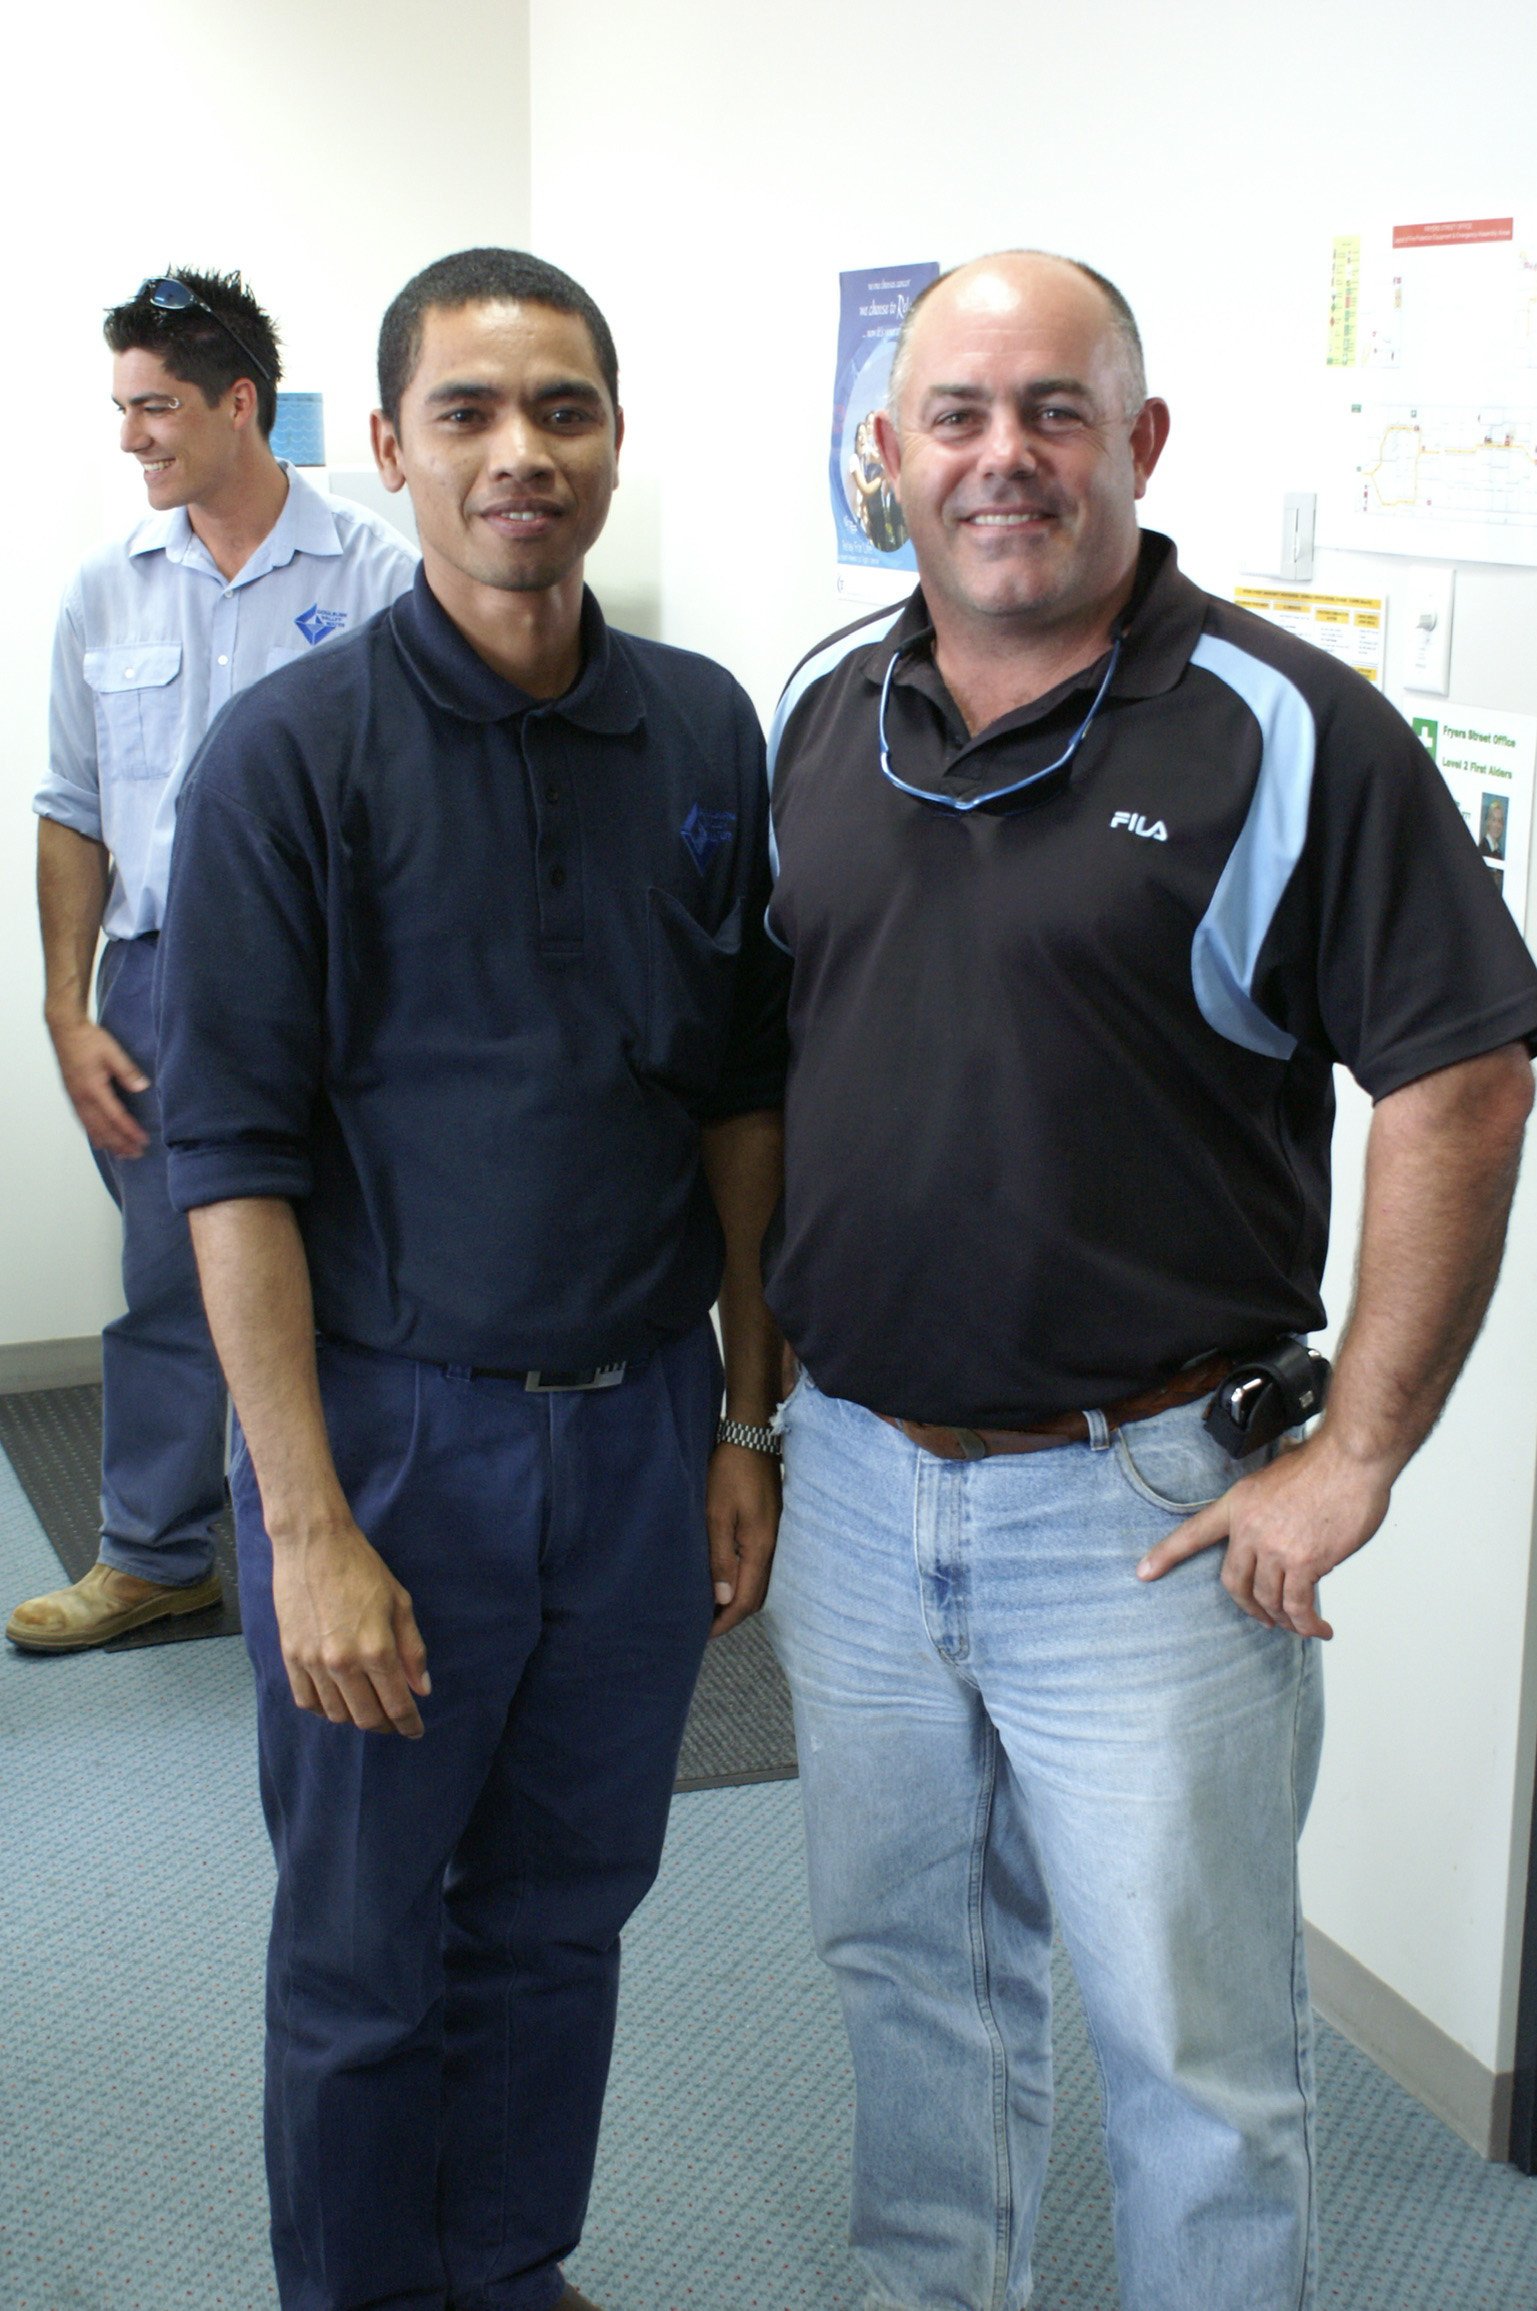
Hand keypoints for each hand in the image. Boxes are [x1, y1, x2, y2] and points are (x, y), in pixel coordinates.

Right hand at [48, 1015, 149, 1156]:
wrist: (65, 1031)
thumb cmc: (88, 1040)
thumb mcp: (112, 1052)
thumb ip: (127, 1071)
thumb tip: (142, 1087)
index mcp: (93, 1089)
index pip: (115, 1117)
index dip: (129, 1131)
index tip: (143, 1141)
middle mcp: (82, 1098)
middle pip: (102, 1129)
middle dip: (120, 1144)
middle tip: (136, 1154)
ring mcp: (75, 1099)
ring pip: (91, 1128)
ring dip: (107, 1143)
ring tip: (121, 1154)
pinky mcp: (72, 1096)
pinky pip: (83, 1122)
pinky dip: (93, 1135)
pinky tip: (99, 1142)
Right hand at [270, 1515, 430, 1734]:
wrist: (313, 1544)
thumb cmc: (362, 1569)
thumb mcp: (400, 1603)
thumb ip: (412, 1650)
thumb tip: (421, 1689)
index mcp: (376, 1649)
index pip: (396, 1705)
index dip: (409, 1724)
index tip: (415, 1731)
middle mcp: (343, 1662)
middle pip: (366, 1717)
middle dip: (386, 1726)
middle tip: (394, 1722)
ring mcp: (313, 1662)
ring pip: (337, 1714)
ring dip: (356, 1718)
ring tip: (368, 1710)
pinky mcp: (290, 1656)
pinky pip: (307, 1701)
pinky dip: (325, 1709)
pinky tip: (337, 1702)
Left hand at [706, 1442, 780, 1635]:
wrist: (752, 1437)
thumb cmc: (730, 1471)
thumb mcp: (716, 1514)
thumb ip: (720, 1558)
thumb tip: (723, 1599)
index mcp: (759, 1547)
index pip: (746, 1600)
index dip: (725, 1622)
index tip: (703, 1634)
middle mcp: (772, 1547)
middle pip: (756, 1597)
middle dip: (732, 1616)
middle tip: (703, 1625)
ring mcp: (774, 1537)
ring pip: (759, 1582)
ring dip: (738, 1599)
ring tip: (711, 1607)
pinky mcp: (769, 1527)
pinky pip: (759, 1566)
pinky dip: (743, 1580)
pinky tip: (726, 1578)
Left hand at [1135, 1429, 1393, 1638]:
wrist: (1350, 1458)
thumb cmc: (1322, 1465)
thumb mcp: (1274, 1480)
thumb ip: (1267, 1513)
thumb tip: (1280, 1541)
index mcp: (1238, 1504)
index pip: (1194, 1533)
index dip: (1167, 1555)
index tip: (1144, 1572)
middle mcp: (1249, 1529)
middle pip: (1234, 1582)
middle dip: (1249, 1606)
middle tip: (1263, 1617)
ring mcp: (1276, 1548)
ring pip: (1268, 1598)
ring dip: (1282, 1618)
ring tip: (1297, 1624)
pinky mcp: (1306, 1563)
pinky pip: (1299, 1605)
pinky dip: (1307, 1623)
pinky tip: (1317, 1628)